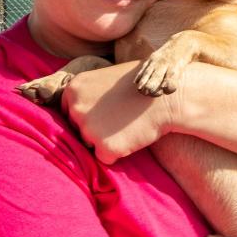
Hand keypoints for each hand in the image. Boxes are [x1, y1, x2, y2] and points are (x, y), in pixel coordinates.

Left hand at [60, 61, 178, 163]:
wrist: (167, 97)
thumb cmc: (141, 85)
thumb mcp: (104, 78)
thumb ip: (86, 94)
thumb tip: (73, 112)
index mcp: (73, 88)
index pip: (69, 112)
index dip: (88, 116)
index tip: (106, 113)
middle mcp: (76, 108)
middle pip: (78, 130)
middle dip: (96, 129)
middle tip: (120, 118)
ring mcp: (88, 129)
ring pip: (91, 145)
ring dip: (107, 140)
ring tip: (127, 124)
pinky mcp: (104, 147)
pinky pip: (105, 158)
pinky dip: (118, 152)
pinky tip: (132, 136)